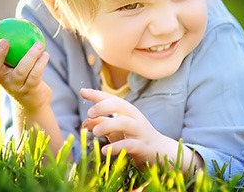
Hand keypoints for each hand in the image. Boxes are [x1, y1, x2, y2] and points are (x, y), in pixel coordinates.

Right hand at [0, 35, 51, 113]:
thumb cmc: (23, 77)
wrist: (32, 103)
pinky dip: (41, 63)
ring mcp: (15, 86)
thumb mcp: (14, 64)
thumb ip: (13, 50)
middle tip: (4, 41)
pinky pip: (35, 75)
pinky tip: (46, 54)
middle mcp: (2, 80)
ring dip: (30, 56)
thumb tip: (17, 24)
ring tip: (38, 44)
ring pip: (21, 70)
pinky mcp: (29, 90)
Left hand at [80, 88, 199, 170]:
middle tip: (89, 113)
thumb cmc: (136, 138)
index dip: (97, 95)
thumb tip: (84, 122)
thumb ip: (102, 124)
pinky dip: (115, 147)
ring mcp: (140, 132)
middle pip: (120, 105)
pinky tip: (104, 150)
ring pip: (125, 123)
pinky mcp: (143, 147)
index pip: (112, 99)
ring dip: (107, 125)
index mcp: (128, 112)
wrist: (161, 152)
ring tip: (94, 132)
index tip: (82, 92)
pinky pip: (129, 145)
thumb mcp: (118, 130)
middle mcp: (135, 118)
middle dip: (103, 106)